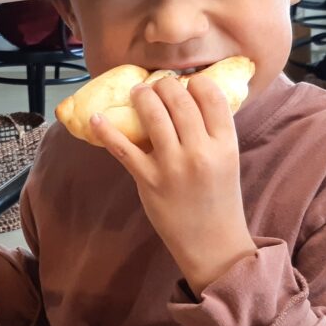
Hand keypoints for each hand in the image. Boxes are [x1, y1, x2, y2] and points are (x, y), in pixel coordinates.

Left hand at [90, 74, 256, 293]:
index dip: (196, 81)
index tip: (187, 83)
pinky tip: (96, 119)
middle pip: (178, 99)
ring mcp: (172, 166)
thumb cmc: (219, 199)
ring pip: (152, 115)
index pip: (210, 96)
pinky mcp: (148, 180)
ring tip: (138, 93)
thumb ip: (214, 133)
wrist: (212, 243)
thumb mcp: (228, 161)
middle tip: (158, 87)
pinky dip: (106, 131)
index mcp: (225, 144)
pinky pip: (123, 149)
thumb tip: (194, 100)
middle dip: (165, 86)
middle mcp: (200, 151)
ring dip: (142, 96)